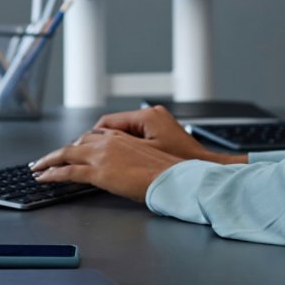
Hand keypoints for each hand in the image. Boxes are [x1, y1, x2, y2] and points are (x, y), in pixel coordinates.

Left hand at [30, 129, 182, 201]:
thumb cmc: (168, 171)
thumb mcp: (150, 157)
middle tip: (48, 158)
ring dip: (50, 160)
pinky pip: (68, 172)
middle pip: (78, 142)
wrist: (173, 177)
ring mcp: (102, 155)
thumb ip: (133, 157)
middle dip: (61, 150)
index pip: (95, 136)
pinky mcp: (98, 172)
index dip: (80, 143)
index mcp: (123, 137)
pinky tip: (44, 178)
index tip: (72, 148)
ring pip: (67, 154)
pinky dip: (53, 174)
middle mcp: (109, 141)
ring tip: (38, 167)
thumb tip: (128, 166)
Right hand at [94, 106, 246, 164]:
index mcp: (145, 117)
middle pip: (114, 126)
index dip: (91, 138)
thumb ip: (118, 150)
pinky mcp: (161, 130)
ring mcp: (157, 122)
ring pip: (124, 130)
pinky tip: (122, 158)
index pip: (106, 122)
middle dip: (99, 141)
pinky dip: (126, 145)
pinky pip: (135, 134)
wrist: (204, 169)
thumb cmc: (179, 164)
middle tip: (86, 156)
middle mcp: (151, 115)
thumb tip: (96, 149)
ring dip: (112, 143)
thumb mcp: (143, 158)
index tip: (80, 149)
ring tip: (103, 159)